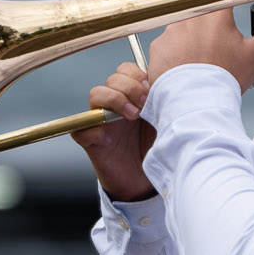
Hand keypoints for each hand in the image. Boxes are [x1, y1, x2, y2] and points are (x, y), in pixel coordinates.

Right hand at [73, 62, 156, 200]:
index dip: (137, 75)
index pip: (126, 71)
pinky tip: (109, 138)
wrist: (145, 183)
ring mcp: (101, 122)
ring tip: (132, 116)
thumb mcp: (165, 123)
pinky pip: (80, 128)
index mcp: (133, 97)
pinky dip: (93, 130)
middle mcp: (115, 106)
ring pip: (96, 94)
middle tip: (145, 104)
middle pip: (112, 79)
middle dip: (130, 87)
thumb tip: (173, 85)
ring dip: (114, 100)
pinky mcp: (91, 142)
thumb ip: (164, 104)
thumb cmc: (156, 150)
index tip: (153, 88)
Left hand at [146, 0, 253, 92]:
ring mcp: (171, 31)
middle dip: (211, 17)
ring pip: (185, 24)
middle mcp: (190, 18)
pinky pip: (170, 42)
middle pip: (202, 6)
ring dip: (193, 35)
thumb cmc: (224, 80)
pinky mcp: (158, 47)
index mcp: (215, 15)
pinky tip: (188, 64)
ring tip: (203, 57)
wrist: (196, 104)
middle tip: (219, 36)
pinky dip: (178, 50)